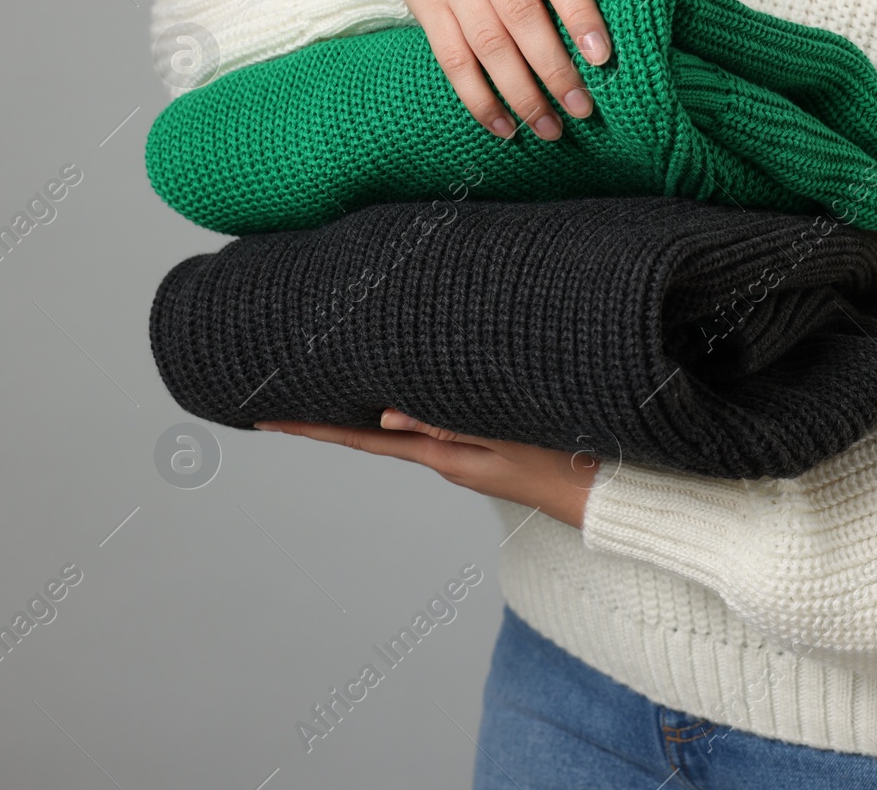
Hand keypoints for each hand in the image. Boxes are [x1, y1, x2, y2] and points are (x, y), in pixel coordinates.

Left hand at [255, 408, 596, 528]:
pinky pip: (429, 418)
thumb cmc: (566, 466)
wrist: (611, 498)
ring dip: (359, 404)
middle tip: (277, 387)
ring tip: (322, 378)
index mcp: (442, 455)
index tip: (264, 417)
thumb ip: (450, 422)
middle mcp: (444, 454)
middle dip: (324, 409)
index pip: (361, 437)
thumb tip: (386, 413)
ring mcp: (463, 449)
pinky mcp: (483, 441)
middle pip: (368, 429)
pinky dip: (402, 401)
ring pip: (398, 422)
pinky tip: (393, 387)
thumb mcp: (509, 438)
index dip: (312, 426)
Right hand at [398, 0, 628, 139]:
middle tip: (582, 108)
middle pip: (520, 15)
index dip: (580, 12)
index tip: (602, 58)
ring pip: (487, 44)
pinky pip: (452, 61)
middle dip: (553, 68)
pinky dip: (480, 100)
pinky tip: (505, 127)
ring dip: (521, 94)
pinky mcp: (425, 5)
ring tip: (549, 128)